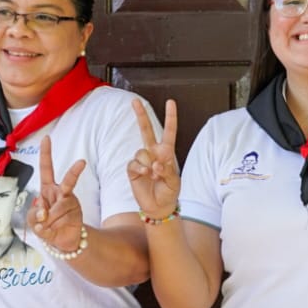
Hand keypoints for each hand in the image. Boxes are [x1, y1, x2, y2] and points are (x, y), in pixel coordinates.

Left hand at [31, 134, 87, 253]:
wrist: (61, 241)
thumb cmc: (45, 225)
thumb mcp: (33, 219)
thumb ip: (35, 214)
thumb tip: (45, 213)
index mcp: (48, 189)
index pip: (46, 168)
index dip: (46, 153)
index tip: (47, 138)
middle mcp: (61, 192)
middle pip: (69, 180)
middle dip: (75, 171)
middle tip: (82, 162)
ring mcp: (70, 202)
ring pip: (57, 209)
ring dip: (48, 221)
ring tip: (47, 227)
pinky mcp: (76, 214)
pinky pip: (61, 219)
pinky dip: (52, 227)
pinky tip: (53, 229)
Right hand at [127, 98, 180, 216]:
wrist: (159, 206)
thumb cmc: (169, 191)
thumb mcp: (174, 181)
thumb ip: (166, 170)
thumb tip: (156, 163)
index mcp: (167, 152)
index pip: (169, 131)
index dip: (170, 117)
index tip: (170, 102)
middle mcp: (153, 152)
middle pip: (146, 130)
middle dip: (140, 115)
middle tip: (135, 101)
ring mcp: (142, 160)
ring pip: (141, 152)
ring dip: (148, 164)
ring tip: (154, 175)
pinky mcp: (132, 169)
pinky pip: (133, 163)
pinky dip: (140, 169)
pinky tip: (145, 175)